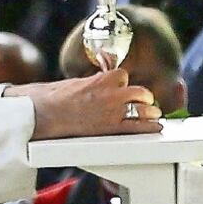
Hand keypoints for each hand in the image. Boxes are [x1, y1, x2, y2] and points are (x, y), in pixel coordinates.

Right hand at [5, 69, 161, 139]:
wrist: (47, 114)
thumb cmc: (57, 97)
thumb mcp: (79, 81)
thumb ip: (96, 80)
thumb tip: (102, 74)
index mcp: (102, 79)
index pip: (124, 75)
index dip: (123, 82)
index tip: (123, 87)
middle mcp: (111, 95)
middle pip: (140, 92)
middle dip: (142, 96)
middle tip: (144, 101)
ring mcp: (113, 112)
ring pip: (144, 109)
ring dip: (149, 111)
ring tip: (152, 113)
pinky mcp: (111, 129)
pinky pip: (138, 127)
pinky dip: (149, 127)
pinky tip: (155, 127)